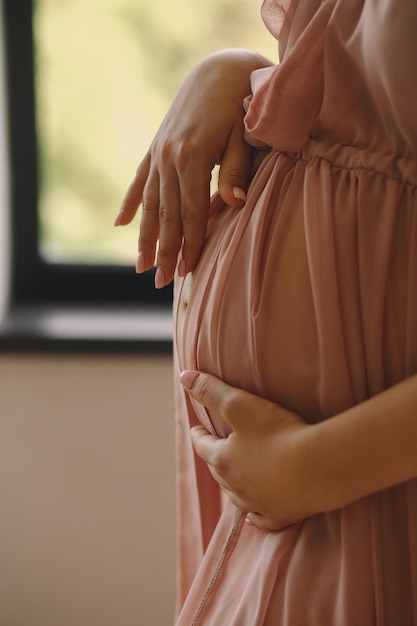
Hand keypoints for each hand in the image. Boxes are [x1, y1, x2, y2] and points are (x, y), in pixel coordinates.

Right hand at [115, 49, 271, 287]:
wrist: (219, 69)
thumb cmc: (240, 104)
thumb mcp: (244, 135)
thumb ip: (236, 169)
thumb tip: (235, 202)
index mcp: (192, 158)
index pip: (191, 212)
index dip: (189, 243)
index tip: (186, 271)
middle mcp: (169, 158)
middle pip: (167, 214)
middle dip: (165, 251)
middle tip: (161, 282)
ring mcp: (159, 152)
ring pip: (150, 203)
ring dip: (145, 235)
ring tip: (141, 266)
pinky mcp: (156, 147)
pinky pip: (140, 180)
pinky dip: (131, 202)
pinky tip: (121, 223)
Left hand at [180, 370, 312, 530]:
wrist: (319, 468)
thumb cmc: (278, 433)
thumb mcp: (240, 405)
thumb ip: (212, 391)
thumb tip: (184, 377)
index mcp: (222, 460)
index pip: (203, 445)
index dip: (199, 434)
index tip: (197, 429)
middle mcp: (234, 486)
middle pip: (218, 470)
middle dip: (215, 457)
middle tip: (215, 448)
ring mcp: (257, 504)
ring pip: (236, 495)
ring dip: (232, 484)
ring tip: (234, 476)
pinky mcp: (280, 516)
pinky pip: (260, 518)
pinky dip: (254, 514)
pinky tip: (253, 515)